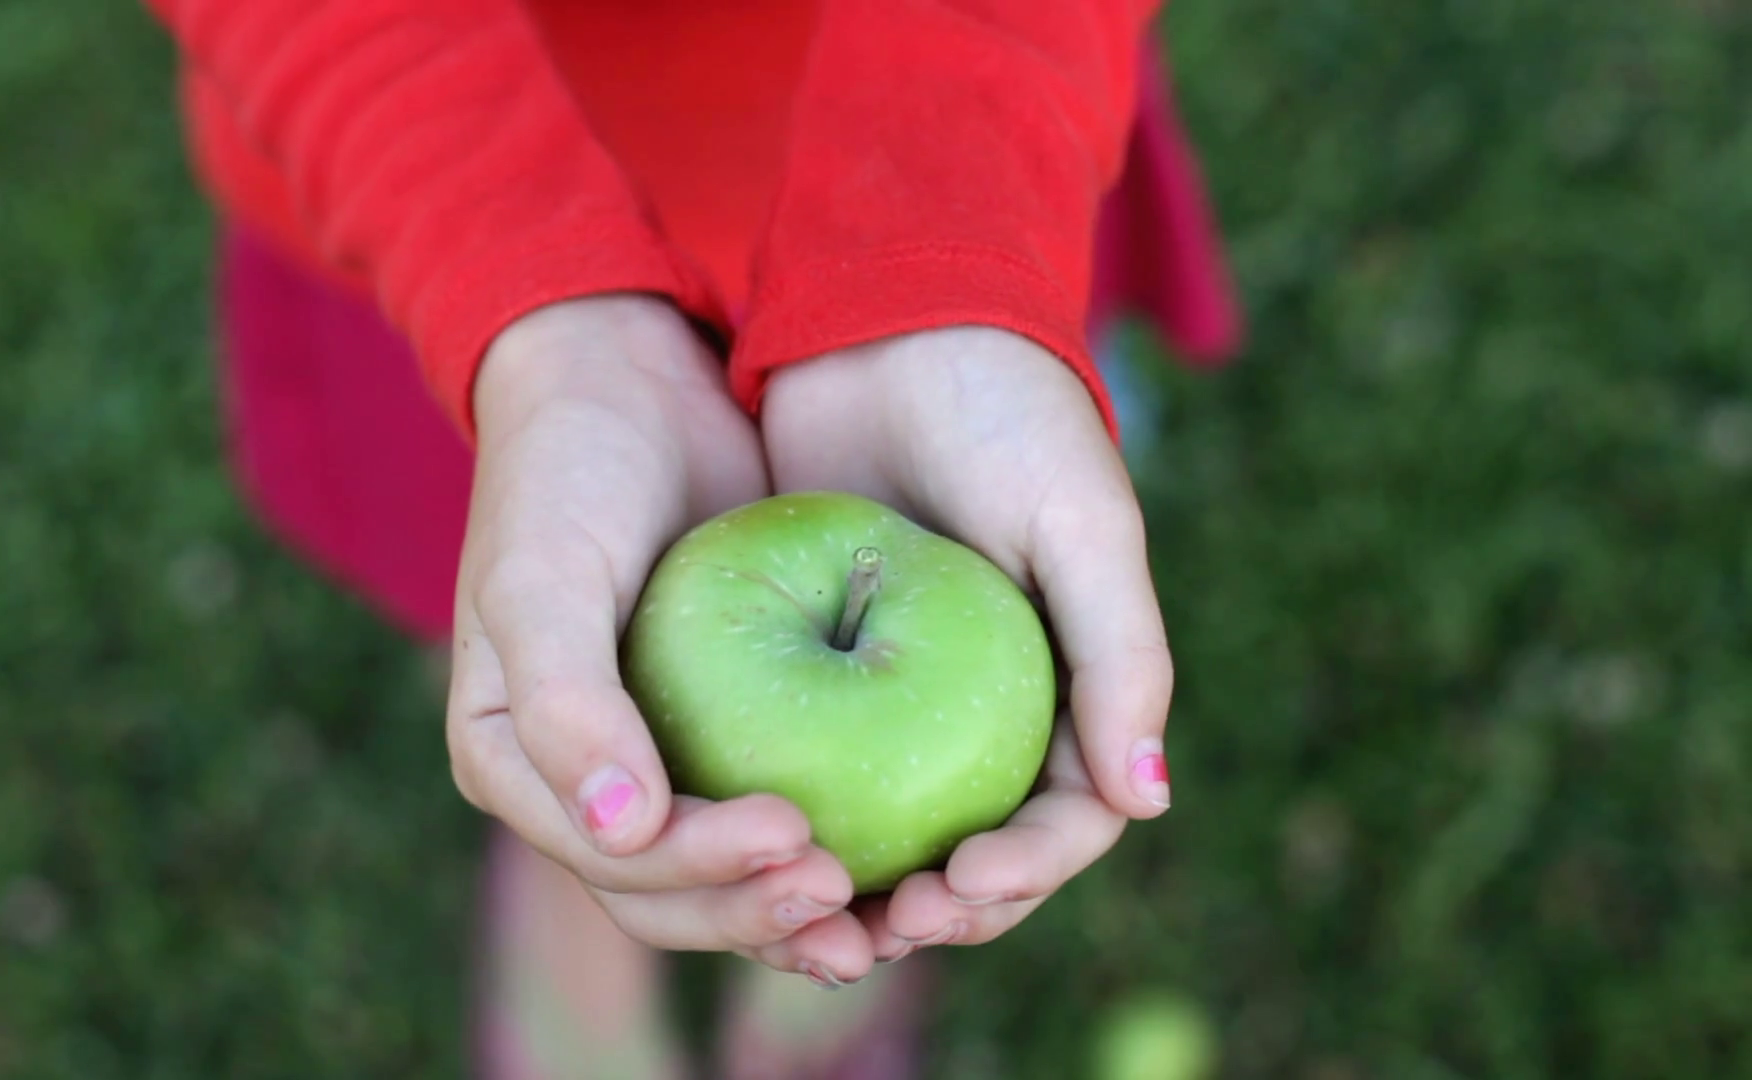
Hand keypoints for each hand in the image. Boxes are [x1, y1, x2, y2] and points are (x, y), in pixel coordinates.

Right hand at [444, 295, 859, 965]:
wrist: (623, 381)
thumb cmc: (568, 471)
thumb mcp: (546, 571)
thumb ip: (565, 701)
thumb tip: (621, 831)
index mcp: (515, 766)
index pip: (615, 861)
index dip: (703, 873)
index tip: (797, 837)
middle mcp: (583, 787)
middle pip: (672, 899)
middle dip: (758, 913)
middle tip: (849, 895)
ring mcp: (655, 767)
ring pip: (727, 881)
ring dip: (796, 913)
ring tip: (879, 920)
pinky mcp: (727, 736)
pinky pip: (778, 814)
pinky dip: (833, 850)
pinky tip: (900, 868)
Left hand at [760, 326, 1174, 969]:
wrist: (886, 313)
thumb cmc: (1002, 409)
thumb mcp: (1078, 520)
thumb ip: (1121, 650)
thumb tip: (1149, 801)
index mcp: (1066, 685)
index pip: (1062, 820)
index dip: (1021, 874)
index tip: (957, 889)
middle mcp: (985, 705)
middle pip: (972, 849)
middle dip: (938, 910)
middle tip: (879, 928)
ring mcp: (896, 692)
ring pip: (886, 830)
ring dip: (858, 890)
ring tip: (814, 920)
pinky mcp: (811, 665)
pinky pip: (804, 769)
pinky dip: (788, 823)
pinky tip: (748, 850)